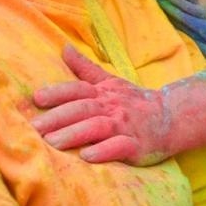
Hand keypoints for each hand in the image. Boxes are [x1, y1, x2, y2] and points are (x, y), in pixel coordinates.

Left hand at [31, 47, 170, 164]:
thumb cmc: (133, 102)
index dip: (57, 92)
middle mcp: (112, 107)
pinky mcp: (137, 145)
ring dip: (75, 134)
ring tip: (53, 143)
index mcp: (103, 93)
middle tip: (35, 128)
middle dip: (58, 117)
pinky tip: (88, 157)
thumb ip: (85, 68)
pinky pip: (120, 147)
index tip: (36, 98)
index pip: (78, 89)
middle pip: (83, 109)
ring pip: (98, 127)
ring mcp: (125, 126)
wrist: (170, 118)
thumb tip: (64, 48)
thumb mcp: (110, 82)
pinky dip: (104, 151)